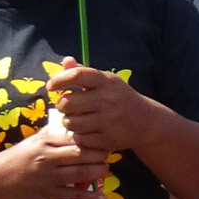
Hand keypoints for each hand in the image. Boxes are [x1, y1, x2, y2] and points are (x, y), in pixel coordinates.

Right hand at [0, 118, 111, 198]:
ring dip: (98, 171)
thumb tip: (70, 121)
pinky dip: (90, 197)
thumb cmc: (14, 160)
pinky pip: (73, 196)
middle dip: (99, 154)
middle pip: (81, 154)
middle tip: (109, 154)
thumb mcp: (31, 142)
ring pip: (80, 174)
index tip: (103, 138)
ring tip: (106, 169)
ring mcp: (49, 178)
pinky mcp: (48, 195)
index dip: (92, 139)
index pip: (74, 138)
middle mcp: (47, 159)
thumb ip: (51, 134)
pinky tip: (102, 196)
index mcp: (44, 143)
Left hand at [47, 58, 167, 154]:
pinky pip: (79, 138)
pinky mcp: (108, 139)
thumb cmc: (120, 98)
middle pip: (68, 102)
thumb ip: (84, 72)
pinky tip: (86, 131)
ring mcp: (109, 120)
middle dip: (62, 106)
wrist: (147, 122)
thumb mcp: (107, 82)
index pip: (76, 75)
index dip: (58, 80)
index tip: (51, 86)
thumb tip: (66, 60)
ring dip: (69, 122)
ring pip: (70, 122)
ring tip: (77, 119)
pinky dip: (78, 135)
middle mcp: (108, 99)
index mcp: (107, 82)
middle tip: (67, 107)